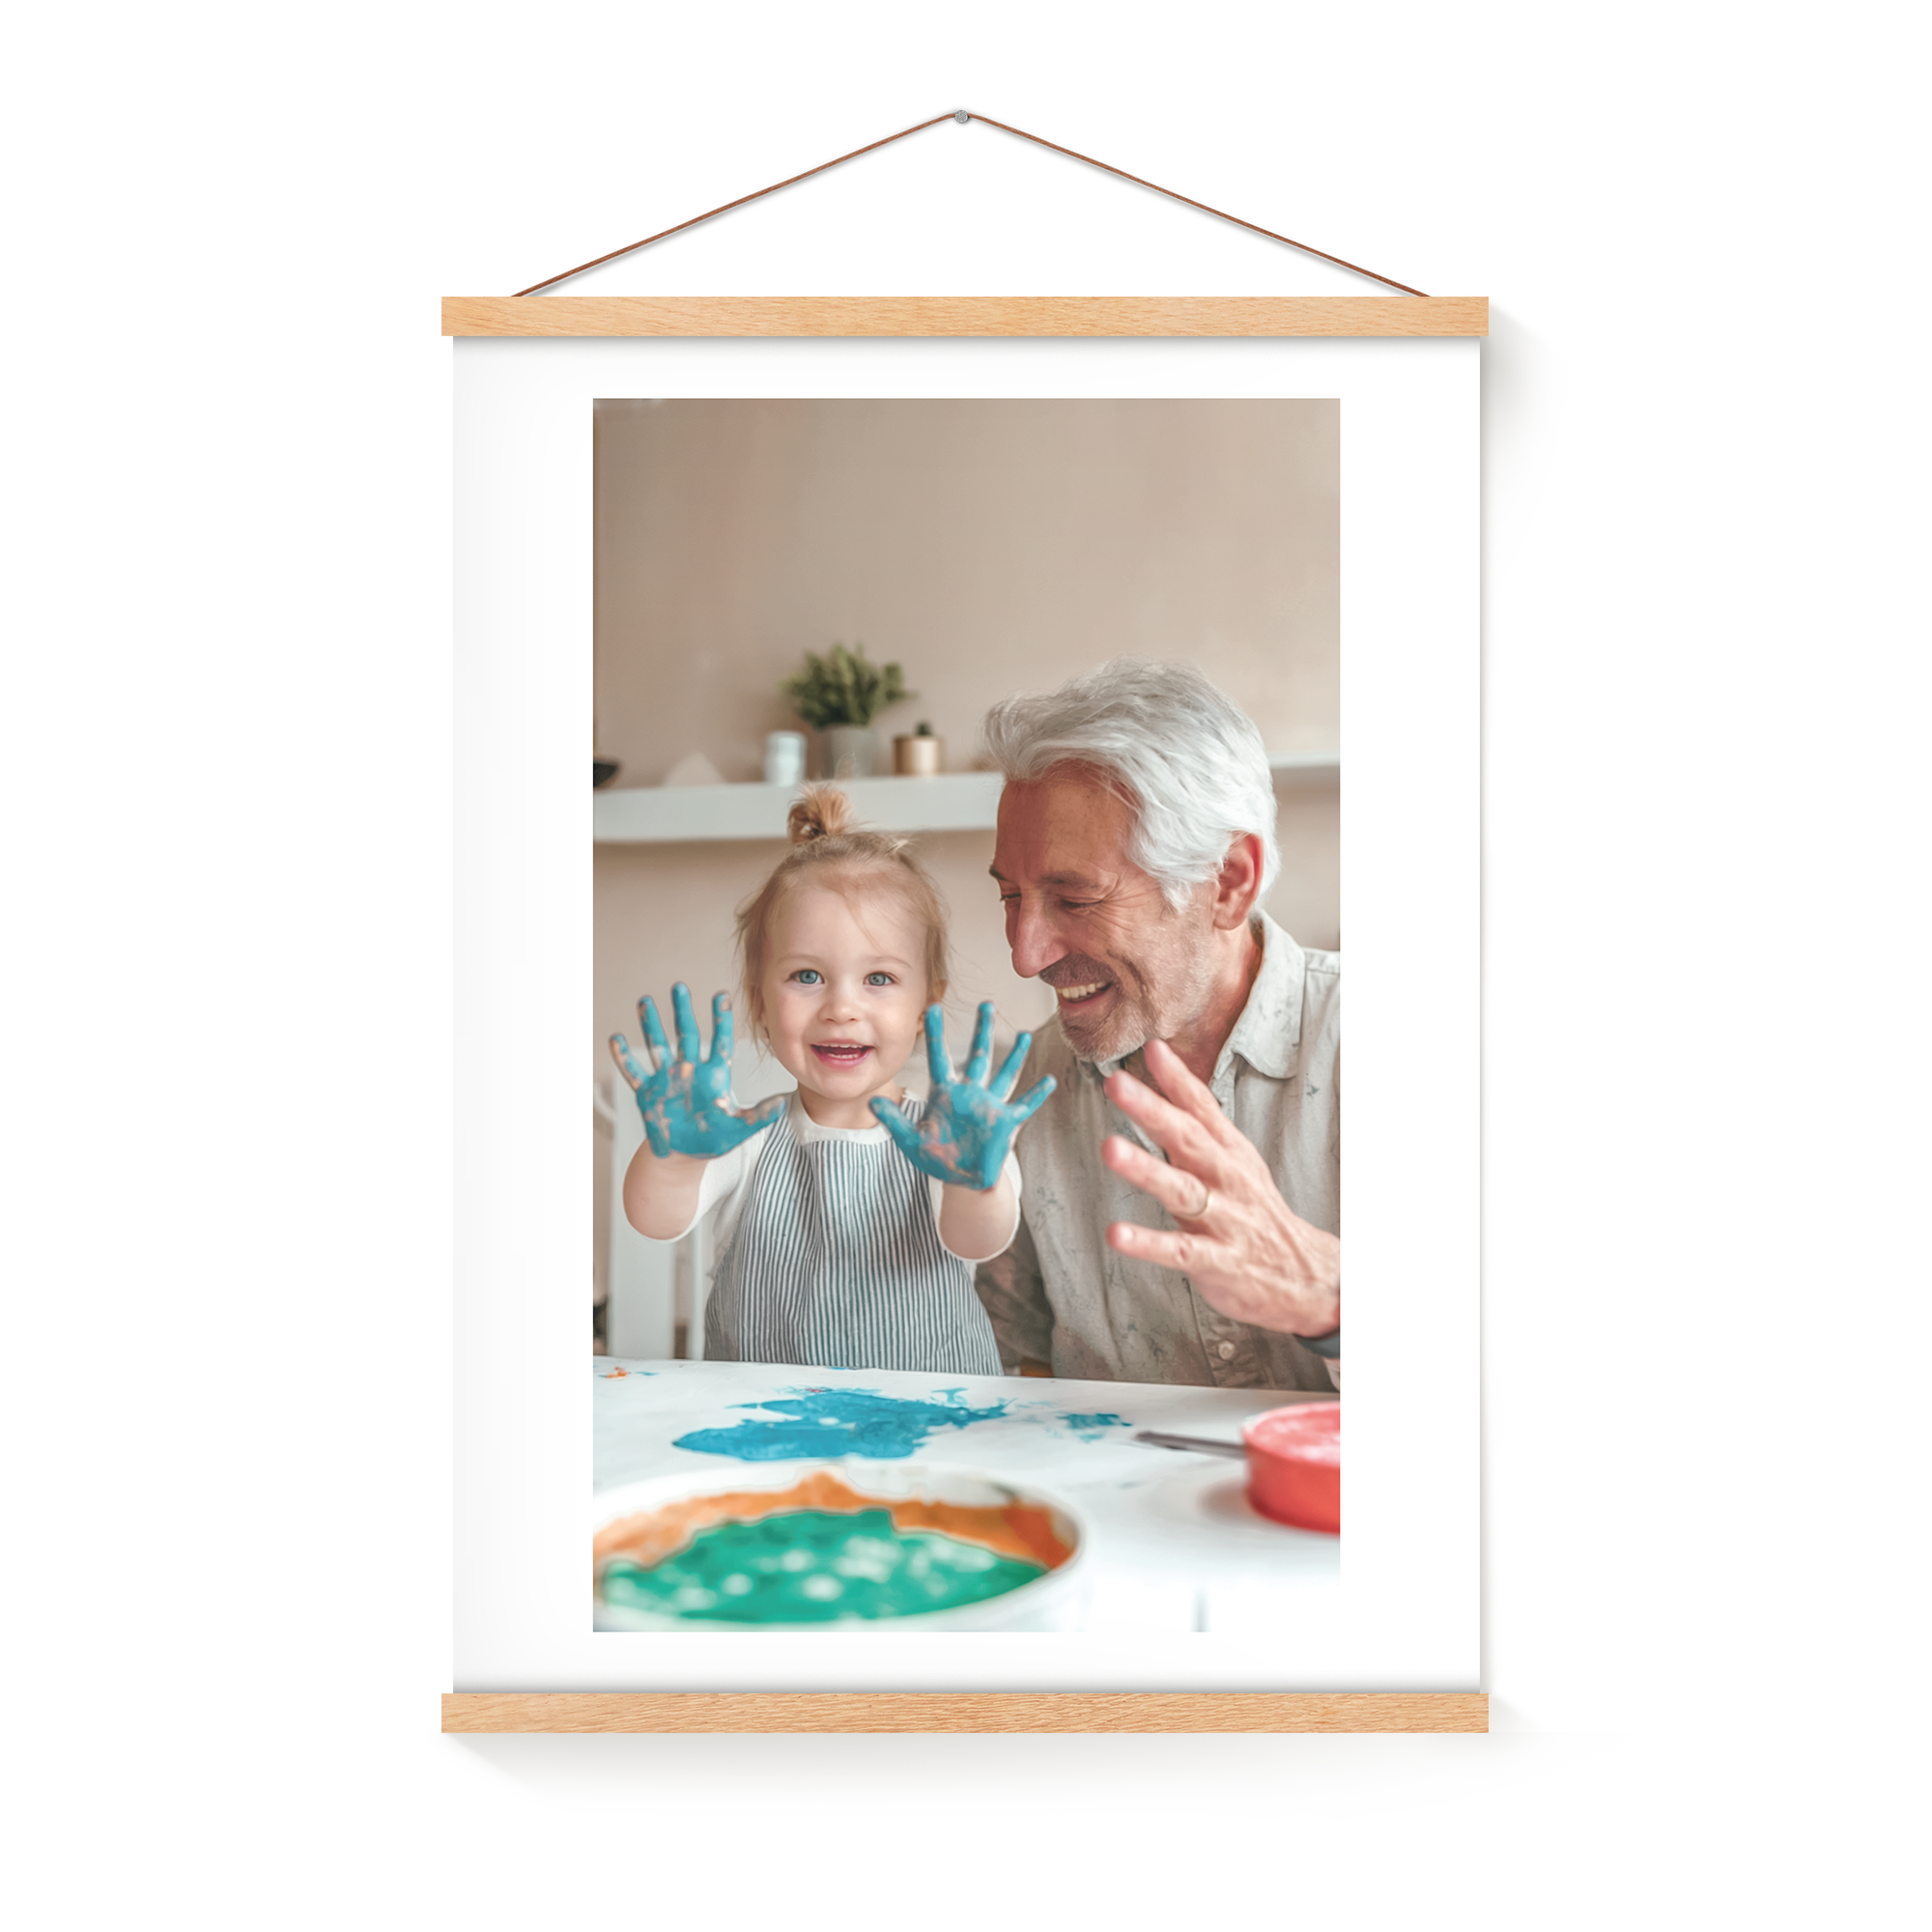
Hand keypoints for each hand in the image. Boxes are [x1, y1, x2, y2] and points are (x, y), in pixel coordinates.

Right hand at [609, 984, 785, 1159]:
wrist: (684, 1154)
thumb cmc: (713, 1139)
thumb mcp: (739, 1128)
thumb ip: (759, 1115)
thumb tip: (782, 1103)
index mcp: (714, 1075)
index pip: (720, 1041)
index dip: (721, 1019)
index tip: (721, 994)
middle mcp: (689, 1070)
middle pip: (686, 1035)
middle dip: (682, 1011)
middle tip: (679, 986)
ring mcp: (667, 1079)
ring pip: (658, 1046)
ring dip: (651, 1025)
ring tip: (645, 1001)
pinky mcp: (648, 1093)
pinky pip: (634, 1073)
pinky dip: (624, 1058)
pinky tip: (615, 1039)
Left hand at [871, 1003, 1055, 1189]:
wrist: (961, 1178)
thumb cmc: (937, 1157)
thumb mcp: (911, 1140)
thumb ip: (894, 1121)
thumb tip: (872, 1103)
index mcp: (945, 1094)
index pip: (939, 1057)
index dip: (936, 1034)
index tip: (933, 1007)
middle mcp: (970, 1093)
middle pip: (978, 1056)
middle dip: (982, 1031)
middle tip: (986, 1004)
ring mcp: (990, 1106)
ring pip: (1005, 1074)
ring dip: (1015, 1056)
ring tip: (1024, 1034)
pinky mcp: (1006, 1122)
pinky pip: (1024, 1106)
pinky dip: (1037, 1095)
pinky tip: (1049, 1081)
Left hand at [1101, 1037, 1339, 1337]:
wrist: (1305, 1274)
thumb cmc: (1255, 1208)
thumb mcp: (1234, 1156)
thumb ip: (1198, 1112)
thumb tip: (1160, 1059)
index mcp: (1229, 1152)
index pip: (1203, 1108)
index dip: (1178, 1078)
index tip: (1152, 1049)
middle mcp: (1226, 1179)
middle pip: (1188, 1139)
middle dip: (1152, 1110)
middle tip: (1117, 1084)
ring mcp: (1223, 1219)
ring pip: (1182, 1190)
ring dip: (1146, 1169)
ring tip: (1110, 1148)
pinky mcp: (1216, 1260)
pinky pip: (1179, 1251)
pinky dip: (1148, 1243)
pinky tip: (1117, 1234)